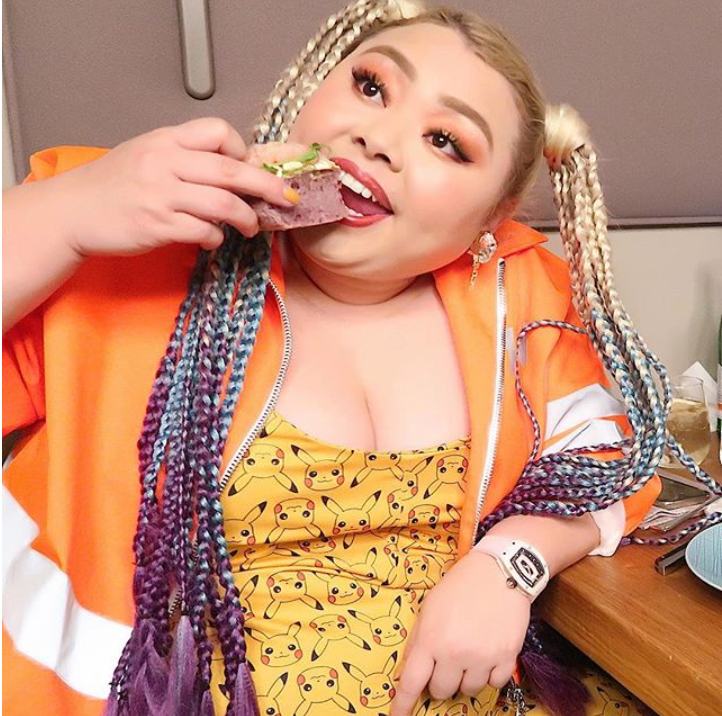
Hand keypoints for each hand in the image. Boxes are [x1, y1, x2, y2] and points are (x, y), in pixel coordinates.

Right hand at [52, 117, 302, 256]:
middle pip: (232, 170)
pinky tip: (214, 239)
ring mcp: (160, 195)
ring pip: (223, 203)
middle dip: (269, 185)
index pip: (217, 131)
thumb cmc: (110, 186)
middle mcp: (164, 163)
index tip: (249, 168)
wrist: (70, 212)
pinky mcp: (156, 225)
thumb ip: (185, 158)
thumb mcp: (145, 155)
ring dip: (247, 218)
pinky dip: (217, 237)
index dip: (241, 150)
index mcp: (165, 141)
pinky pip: (203, 231)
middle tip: (288, 198)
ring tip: (253, 226)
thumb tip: (233, 171)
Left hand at [389, 552, 530, 715]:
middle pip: (442, 690)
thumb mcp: (430, 607)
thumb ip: (420, 639)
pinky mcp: (506, 658)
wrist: (499, 572)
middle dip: (441, 678)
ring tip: (470, 650)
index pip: (412, 682)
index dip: (403, 704)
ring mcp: (482, 657)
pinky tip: (487, 651)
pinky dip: (489, 673)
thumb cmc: (460, 586)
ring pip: (469, 690)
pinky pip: (493, 684)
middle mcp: (455, 653)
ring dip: (466, 676)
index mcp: (431, 638)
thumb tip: (413, 668)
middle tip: (448, 657)